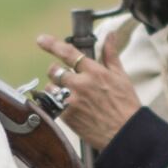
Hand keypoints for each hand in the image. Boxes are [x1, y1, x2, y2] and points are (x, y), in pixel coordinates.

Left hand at [31, 31, 141, 151]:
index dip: (52, 45)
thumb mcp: (121, 76)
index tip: (41, 40)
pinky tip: (69, 107)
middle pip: (54, 70)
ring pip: (50, 87)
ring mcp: (72, 100)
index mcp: (95, 72)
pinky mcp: (67, 116)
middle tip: (65, 78)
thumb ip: (110, 54)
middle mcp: (81, 84)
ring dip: (55, 89)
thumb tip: (110, 35)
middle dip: (56, 72)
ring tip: (68, 95)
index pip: (68, 53)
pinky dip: (57, 103)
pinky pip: (52, 104)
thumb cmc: (126, 105)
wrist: (125, 133)